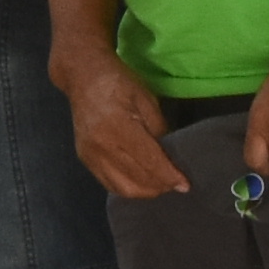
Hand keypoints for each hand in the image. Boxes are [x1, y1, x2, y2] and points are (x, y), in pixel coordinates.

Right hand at [61, 53, 188, 200]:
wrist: (83, 77)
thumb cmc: (118, 82)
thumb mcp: (146, 99)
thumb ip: (158, 129)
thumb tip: (170, 156)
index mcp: (118, 126)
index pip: (149, 161)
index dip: (169, 176)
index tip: (185, 186)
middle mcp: (101, 146)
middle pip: (136, 179)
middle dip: (160, 186)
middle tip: (176, 184)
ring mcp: (90, 155)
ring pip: (122, 188)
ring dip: (145, 191)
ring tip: (161, 186)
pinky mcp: (85, 160)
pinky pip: (109, 184)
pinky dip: (128, 188)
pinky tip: (142, 183)